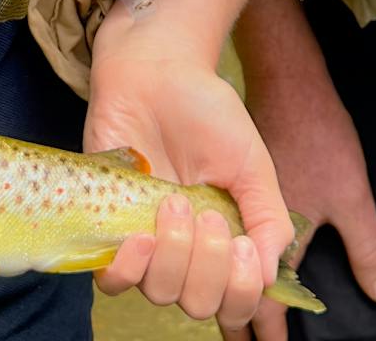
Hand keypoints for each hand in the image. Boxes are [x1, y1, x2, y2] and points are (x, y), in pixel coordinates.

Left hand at [86, 41, 290, 329]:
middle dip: (208, 267)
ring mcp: (146, 242)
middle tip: (207, 212)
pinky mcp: (107, 227)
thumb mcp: (252, 164)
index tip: (243, 247)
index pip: (236, 301)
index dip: (242, 292)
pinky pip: (113, 281)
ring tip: (174, 204)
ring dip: (173, 256)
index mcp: (226, 240)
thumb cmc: (206, 113)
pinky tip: (141, 237)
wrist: (157, 72)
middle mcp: (187, 251)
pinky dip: (129, 270)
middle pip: (199, 304)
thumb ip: (268, 220)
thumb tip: (269, 277)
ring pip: (160, 293)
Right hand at [229, 24, 375, 340]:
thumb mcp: (352, 196)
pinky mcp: (217, 186)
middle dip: (237, 317)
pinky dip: (215, 253)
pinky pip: (213, 232)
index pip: (263, 303)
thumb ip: (366, 247)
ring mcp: (223, 206)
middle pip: (231, 288)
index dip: (267, 333)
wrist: (287, 81)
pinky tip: (222, 259)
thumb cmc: (320, 137)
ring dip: (223, 287)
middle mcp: (240, 229)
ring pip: (216, 262)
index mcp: (272, 241)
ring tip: (234, 312)